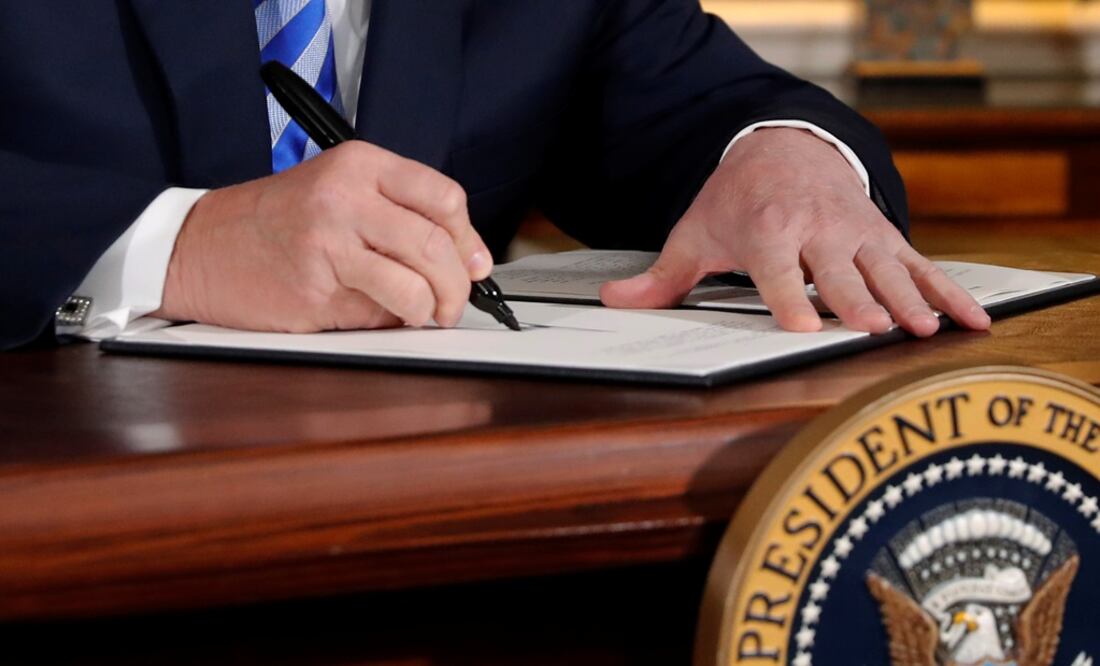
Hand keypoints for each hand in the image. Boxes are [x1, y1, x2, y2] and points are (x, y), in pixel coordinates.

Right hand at [154, 141, 491, 331]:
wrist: (198, 248)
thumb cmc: (273, 223)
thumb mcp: (338, 194)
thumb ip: (399, 218)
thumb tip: (466, 263)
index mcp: (359, 165)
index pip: (445, 198)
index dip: (470, 239)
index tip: (475, 264)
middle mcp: (346, 198)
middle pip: (436, 244)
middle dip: (458, 286)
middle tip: (454, 303)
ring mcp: (329, 244)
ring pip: (415, 284)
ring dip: (431, 309)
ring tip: (423, 313)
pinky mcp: (315, 290)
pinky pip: (377, 313)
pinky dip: (390, 322)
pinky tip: (379, 315)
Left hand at [600, 128, 990, 336]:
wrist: (784, 148)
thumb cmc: (736, 202)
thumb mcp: (696, 232)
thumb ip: (664, 276)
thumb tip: (614, 302)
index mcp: (767, 230)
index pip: (777, 270)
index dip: (791, 299)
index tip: (807, 329)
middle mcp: (816, 229)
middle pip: (837, 270)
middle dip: (857, 299)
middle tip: (875, 328)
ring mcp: (856, 232)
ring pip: (887, 268)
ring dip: (909, 298)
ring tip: (929, 329)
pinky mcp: (885, 237)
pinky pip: (922, 266)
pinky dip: (948, 292)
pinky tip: (973, 322)